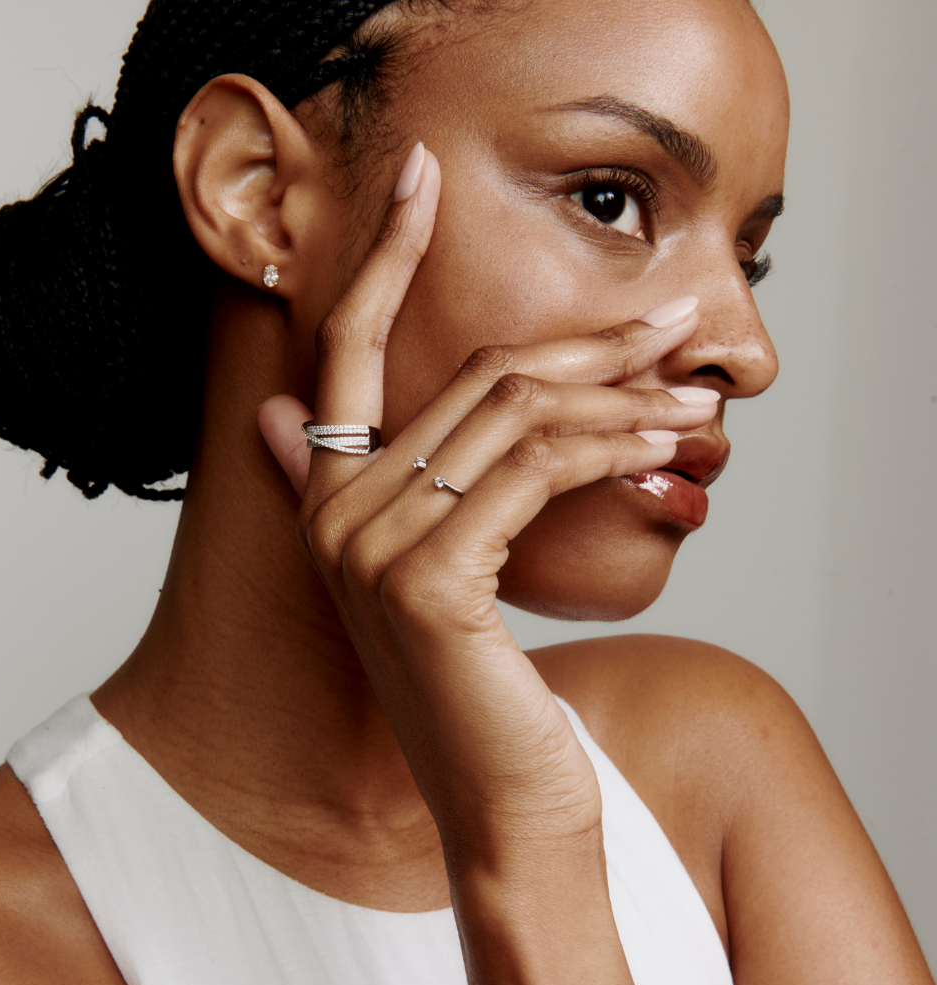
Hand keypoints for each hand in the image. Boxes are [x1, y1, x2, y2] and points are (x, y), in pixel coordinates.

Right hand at [258, 143, 717, 874]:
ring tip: (695, 393)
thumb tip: (288, 412)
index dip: (382, 255)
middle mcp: (333, 513)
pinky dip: (612, 443)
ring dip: (623, 393)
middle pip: (473, 375)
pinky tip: (664, 443)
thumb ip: (391, 485)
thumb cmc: (485, 692)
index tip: (425, 179)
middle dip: (588, 341)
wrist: (501, 804)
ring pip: (516, 413)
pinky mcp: (426, 581)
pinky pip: (537, 468)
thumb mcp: (443, 574)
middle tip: (674, 322)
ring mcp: (369, 546)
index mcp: (327, 499)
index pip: (344, 346)